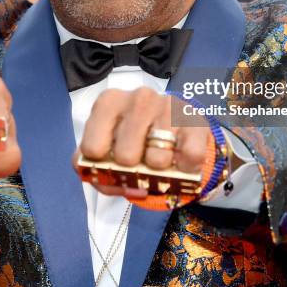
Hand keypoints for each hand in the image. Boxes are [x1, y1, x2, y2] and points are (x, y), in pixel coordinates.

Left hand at [75, 88, 209, 197]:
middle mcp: (138, 98)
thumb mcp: (107, 151)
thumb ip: (100, 174)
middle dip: (132, 170)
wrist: (173, 128)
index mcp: (108, 103)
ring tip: (158, 160)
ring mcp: (167, 105)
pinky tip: (180, 160)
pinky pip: (190, 157)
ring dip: (159, 171)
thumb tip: (126, 188)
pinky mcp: (193, 117)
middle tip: (138, 164)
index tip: (109, 164)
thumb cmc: (132, 140)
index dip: (101, 166)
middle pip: (125, 157)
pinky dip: (185, 168)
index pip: (92, 148)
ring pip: (157, 160)